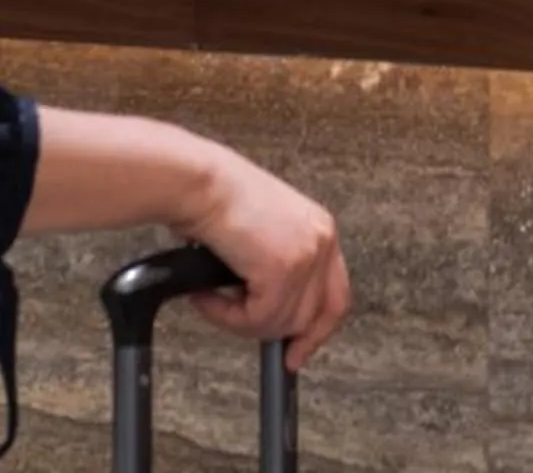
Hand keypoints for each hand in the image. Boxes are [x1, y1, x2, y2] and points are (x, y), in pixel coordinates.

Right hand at [179, 149, 353, 366]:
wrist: (196, 181)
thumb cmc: (214, 197)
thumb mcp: (263, 233)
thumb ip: (278, 267)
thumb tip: (271, 312)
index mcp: (320, 229)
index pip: (336, 295)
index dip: (317, 330)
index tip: (298, 352)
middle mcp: (321, 240)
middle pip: (315, 316)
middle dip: (277, 333)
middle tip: (245, 331)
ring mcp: (305, 255)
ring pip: (281, 323)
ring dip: (241, 321)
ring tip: (212, 299)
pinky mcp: (282, 270)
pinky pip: (257, 319)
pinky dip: (226, 317)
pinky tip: (207, 295)